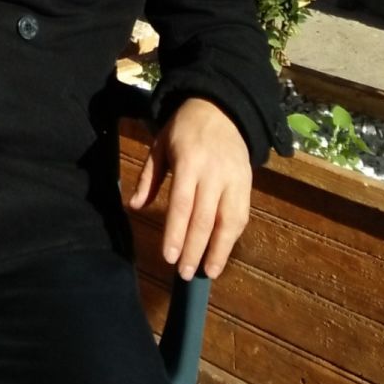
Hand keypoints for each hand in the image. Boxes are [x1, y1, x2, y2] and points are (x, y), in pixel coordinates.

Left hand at [127, 96, 251, 280]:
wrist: (221, 109)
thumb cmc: (184, 129)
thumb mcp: (160, 145)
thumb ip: (149, 177)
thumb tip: (135, 206)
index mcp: (189, 161)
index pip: (182, 204)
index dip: (176, 233)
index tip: (170, 257)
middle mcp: (214, 173)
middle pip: (205, 218)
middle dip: (195, 249)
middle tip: (185, 274)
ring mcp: (234, 179)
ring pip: (228, 221)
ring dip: (219, 250)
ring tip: (208, 273)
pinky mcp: (248, 183)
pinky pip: (242, 215)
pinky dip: (233, 237)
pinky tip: (222, 253)